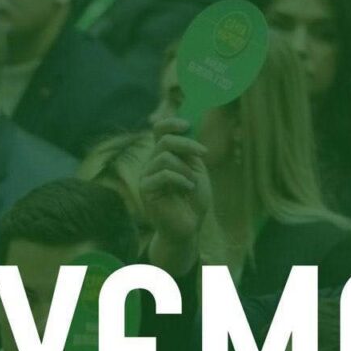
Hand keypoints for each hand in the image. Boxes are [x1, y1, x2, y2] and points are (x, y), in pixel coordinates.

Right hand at [142, 117, 210, 273]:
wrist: (189, 226)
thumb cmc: (193, 200)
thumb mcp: (196, 170)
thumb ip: (189, 152)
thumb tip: (186, 128)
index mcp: (163, 156)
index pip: (159, 131)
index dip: (171, 123)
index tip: (187, 125)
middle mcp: (151, 164)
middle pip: (164, 141)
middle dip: (187, 144)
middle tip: (204, 153)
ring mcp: (146, 177)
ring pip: (165, 157)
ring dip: (185, 168)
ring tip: (192, 181)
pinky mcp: (146, 191)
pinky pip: (163, 174)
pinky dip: (181, 179)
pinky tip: (188, 188)